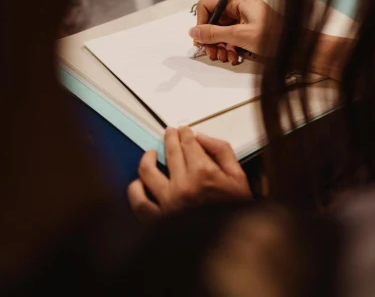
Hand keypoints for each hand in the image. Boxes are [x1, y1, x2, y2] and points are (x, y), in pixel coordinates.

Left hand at [127, 127, 251, 219]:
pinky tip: (139, 182)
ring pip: (148, 170)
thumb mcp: (238, 178)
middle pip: (170, 151)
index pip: (189, 143)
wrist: (228, 244)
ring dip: (148, 157)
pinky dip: (135, 189)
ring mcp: (168, 201)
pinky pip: (138, 200)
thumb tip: (202, 137)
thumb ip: (222, 152)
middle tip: (170, 133)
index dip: (185, 133)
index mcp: (204, 174)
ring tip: (150, 154)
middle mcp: (184, 185)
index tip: (184, 131)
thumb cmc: (235, 211)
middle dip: (170, 137)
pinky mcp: (158, 217)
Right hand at [189, 0, 278, 62]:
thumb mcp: (240, 36)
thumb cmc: (275, 36)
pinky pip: (232, 36)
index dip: (201, 23)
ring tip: (225, 57)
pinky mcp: (248, 28)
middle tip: (212, 53)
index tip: (200, 40)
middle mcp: (239, 6)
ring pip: (222, 31)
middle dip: (212, 39)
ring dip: (220, 46)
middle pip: (214, 21)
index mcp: (237, 0)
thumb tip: (195, 32)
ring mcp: (244, 17)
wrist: (295, 46)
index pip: (207, 6)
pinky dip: (230, 47)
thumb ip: (215, 33)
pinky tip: (234, 57)